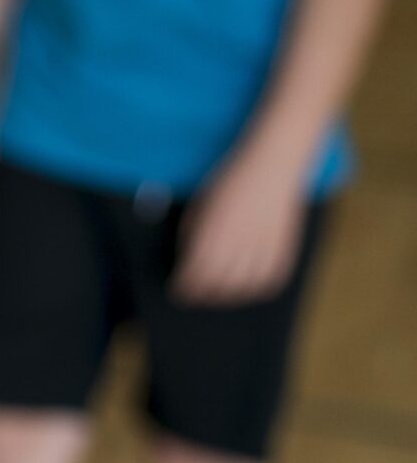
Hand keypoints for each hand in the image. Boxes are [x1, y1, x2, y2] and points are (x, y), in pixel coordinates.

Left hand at [176, 143, 309, 304]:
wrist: (271, 166)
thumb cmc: (229, 183)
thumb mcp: (201, 205)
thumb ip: (193, 234)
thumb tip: (187, 263)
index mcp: (214, 228)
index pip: (196, 270)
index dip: (185, 286)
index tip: (177, 292)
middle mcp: (239, 239)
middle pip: (219, 282)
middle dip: (203, 294)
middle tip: (195, 296)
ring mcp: (264, 244)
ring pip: (244, 285)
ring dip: (228, 296)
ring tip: (218, 296)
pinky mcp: (284, 246)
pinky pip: (270, 279)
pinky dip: (256, 289)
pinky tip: (246, 288)